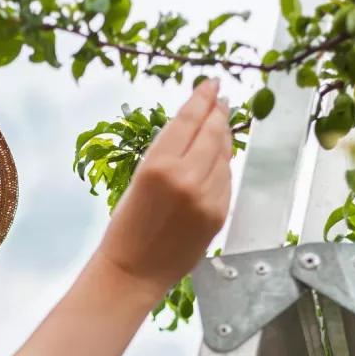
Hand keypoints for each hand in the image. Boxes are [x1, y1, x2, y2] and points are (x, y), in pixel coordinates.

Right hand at [96, 77, 233, 293]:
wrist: (133, 272)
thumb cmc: (127, 227)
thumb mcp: (139, 179)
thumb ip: (169, 152)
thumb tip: (200, 125)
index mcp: (158, 165)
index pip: (189, 119)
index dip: (203, 97)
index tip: (212, 84)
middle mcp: (185, 178)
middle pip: (213, 132)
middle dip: (219, 114)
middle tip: (222, 102)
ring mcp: (206, 197)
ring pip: (224, 156)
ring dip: (222, 142)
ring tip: (217, 133)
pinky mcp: (218, 215)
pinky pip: (227, 182)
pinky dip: (223, 170)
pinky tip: (214, 167)